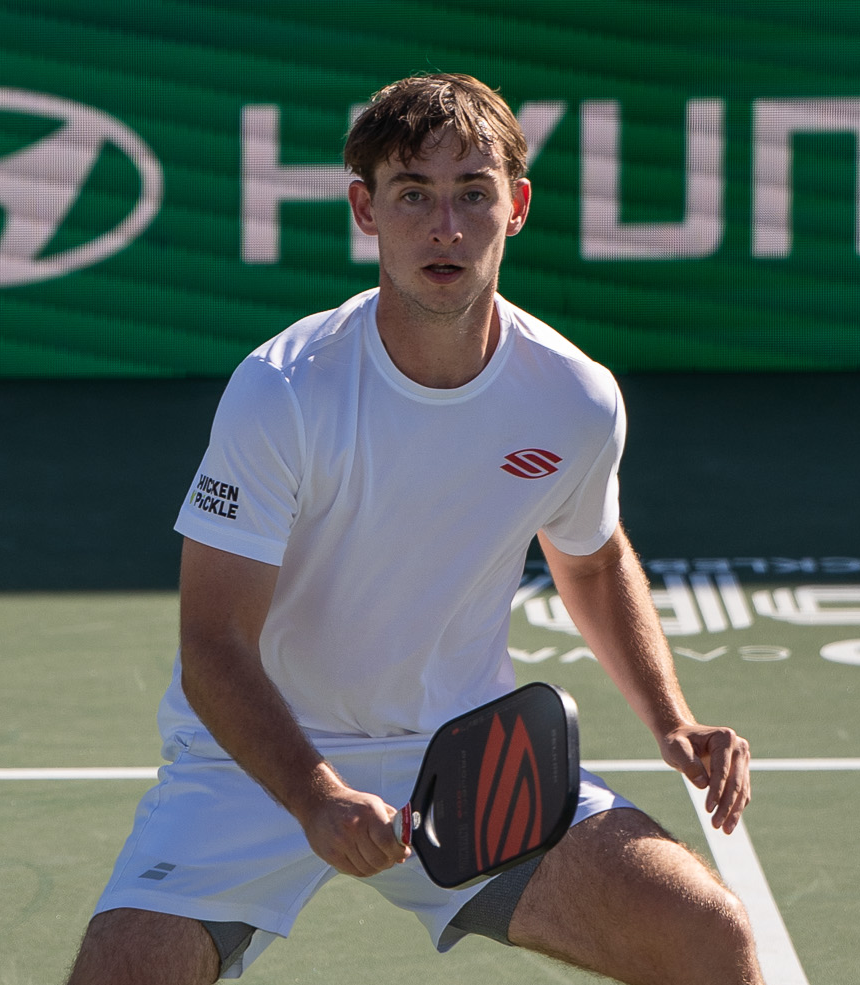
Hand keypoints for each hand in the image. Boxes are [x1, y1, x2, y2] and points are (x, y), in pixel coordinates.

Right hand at [295, 768, 410, 875]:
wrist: (319, 803)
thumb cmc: (351, 804)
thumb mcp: (375, 805)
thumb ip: (392, 824)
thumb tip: (404, 847)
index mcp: (368, 812)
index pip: (387, 841)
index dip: (399, 851)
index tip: (403, 852)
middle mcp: (354, 827)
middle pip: (379, 859)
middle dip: (389, 861)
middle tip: (391, 857)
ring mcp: (340, 842)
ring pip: (368, 868)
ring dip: (377, 867)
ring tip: (377, 858)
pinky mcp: (331, 854)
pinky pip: (354, 872)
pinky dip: (364, 870)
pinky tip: (364, 860)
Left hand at [659, 723, 751, 833]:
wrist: (681, 737)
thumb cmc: (677, 742)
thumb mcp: (676, 749)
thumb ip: (688, 764)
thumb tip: (704, 785)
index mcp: (725, 738)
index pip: (721, 770)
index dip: (716, 791)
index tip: (707, 809)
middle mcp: (739, 747)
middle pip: (735, 782)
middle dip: (726, 806)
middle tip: (716, 825)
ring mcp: (743, 759)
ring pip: (741, 790)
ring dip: (733, 811)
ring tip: (724, 829)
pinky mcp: (742, 770)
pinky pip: (741, 792)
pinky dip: (736, 808)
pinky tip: (728, 822)